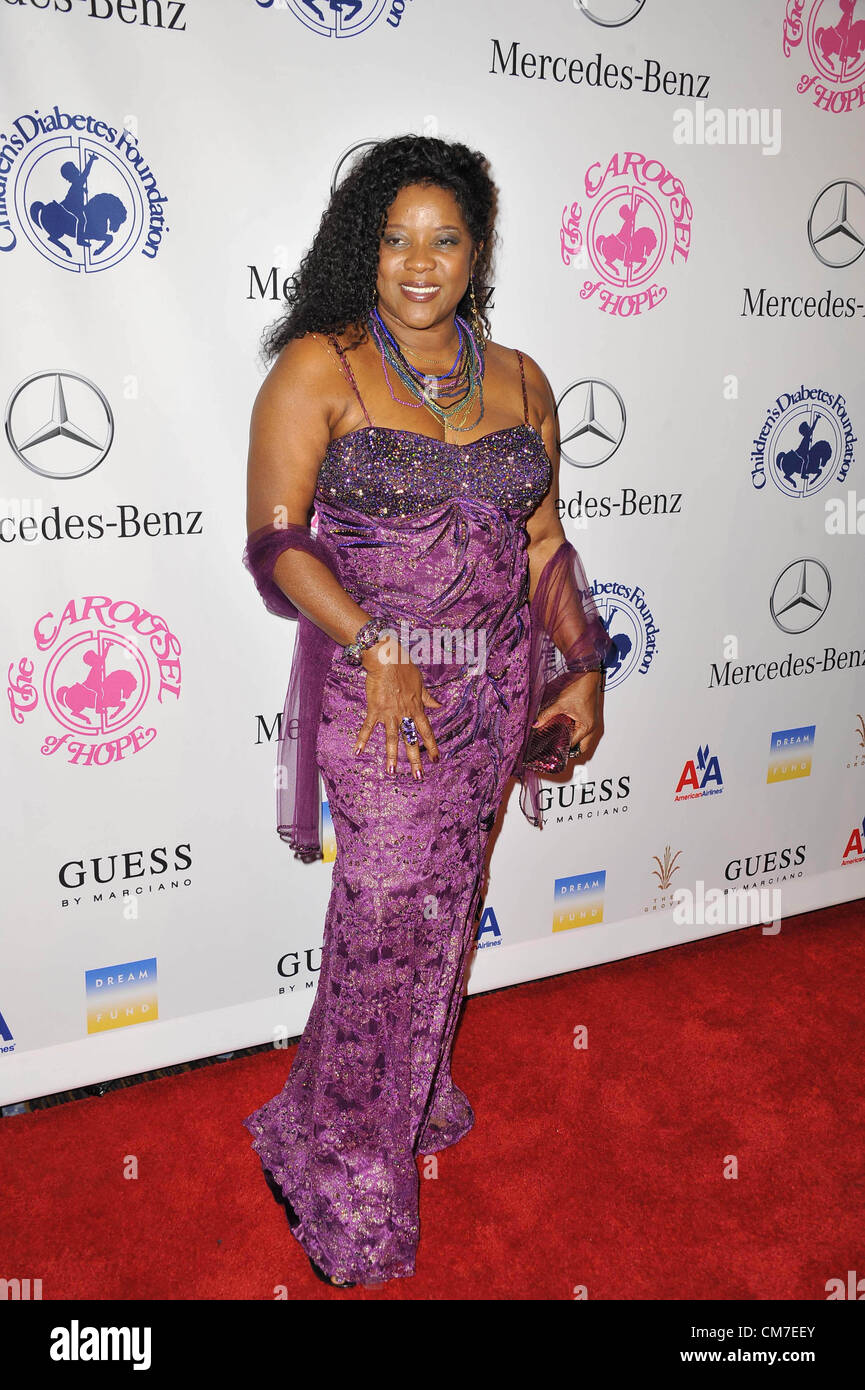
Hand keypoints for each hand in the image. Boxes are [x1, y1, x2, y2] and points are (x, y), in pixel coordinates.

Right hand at [353, 640, 441, 778]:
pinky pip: (368, 728)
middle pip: (411, 740)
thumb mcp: (421, 683)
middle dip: (415, 760)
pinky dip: (362, 739)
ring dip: (391, 756)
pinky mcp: (375, 710)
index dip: (432, 746)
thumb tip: (440, 706)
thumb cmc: (404, 667)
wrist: (387, 659)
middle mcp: (405, 714)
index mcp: (417, 708)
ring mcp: (390, 713)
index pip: (426, 731)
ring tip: (391, 772)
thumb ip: (428, 698)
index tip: (436, 759)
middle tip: (418, 776)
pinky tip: (357, 751)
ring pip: (392, 739)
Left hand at [532, 670, 604, 760]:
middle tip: (556, 748)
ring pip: (584, 740)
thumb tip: (535, 724)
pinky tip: (565, 729)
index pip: (573, 745)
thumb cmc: (579, 688)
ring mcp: (593, 722)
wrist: (588, 675)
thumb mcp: (560, 703)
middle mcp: (592, 727)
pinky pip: (584, 731)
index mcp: (587, 727)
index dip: (561, 747)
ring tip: (559, 740)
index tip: (550, 749)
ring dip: (574, 741)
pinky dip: (576, 733)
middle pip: (582, 747)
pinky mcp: (590, 717)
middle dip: (570, 749)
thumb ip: (547, 715)